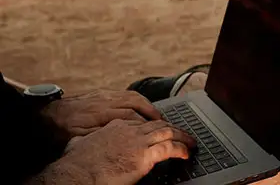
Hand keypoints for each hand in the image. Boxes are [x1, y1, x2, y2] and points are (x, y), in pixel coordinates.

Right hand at [37, 119, 196, 184]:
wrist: (75, 172)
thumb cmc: (74, 162)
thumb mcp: (77, 143)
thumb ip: (83, 141)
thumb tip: (77, 143)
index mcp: (116, 126)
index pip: (141, 122)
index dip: (154, 125)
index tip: (161, 130)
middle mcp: (130, 129)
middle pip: (158, 124)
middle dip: (173, 128)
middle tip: (183, 133)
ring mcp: (137, 141)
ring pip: (167, 133)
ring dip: (182, 137)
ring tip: (190, 142)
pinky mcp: (143, 155)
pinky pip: (168, 148)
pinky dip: (180, 149)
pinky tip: (186, 153)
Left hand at [41, 89, 161, 138]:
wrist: (49, 112)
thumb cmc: (62, 128)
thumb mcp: (79, 136)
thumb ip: (101, 135)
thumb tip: (120, 136)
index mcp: (101, 112)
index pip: (130, 116)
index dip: (144, 124)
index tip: (154, 131)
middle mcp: (106, 100)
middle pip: (135, 102)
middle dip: (151, 111)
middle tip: (162, 121)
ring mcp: (105, 94)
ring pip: (132, 96)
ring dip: (147, 104)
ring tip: (156, 114)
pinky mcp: (103, 93)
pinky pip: (126, 93)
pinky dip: (137, 99)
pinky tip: (141, 106)